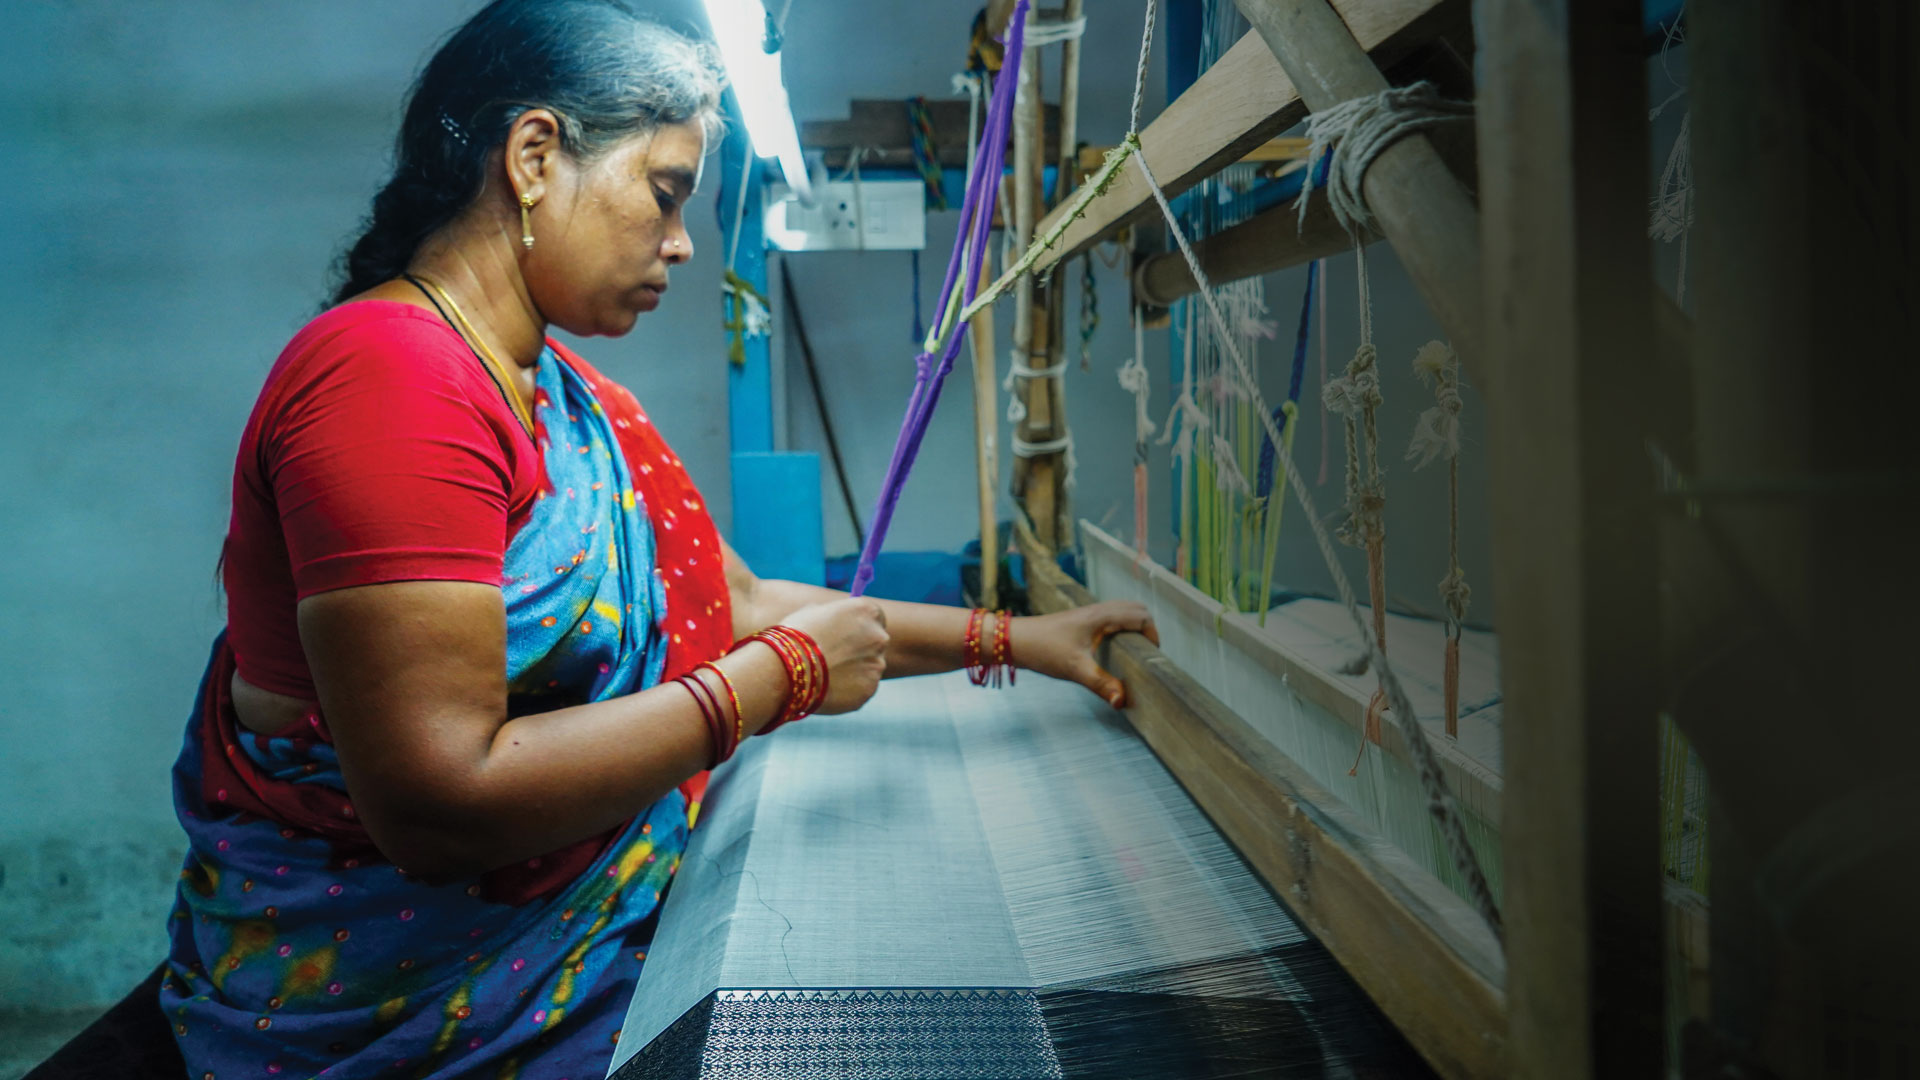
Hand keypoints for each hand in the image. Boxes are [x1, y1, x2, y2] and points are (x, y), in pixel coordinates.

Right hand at [777, 597, 889, 714]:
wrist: (785, 670)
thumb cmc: (794, 636)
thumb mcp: (811, 612)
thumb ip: (831, 613)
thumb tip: (831, 617)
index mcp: (867, 611)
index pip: (875, 616)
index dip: (859, 626)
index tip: (846, 635)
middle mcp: (879, 637)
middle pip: (875, 643)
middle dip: (859, 649)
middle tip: (834, 657)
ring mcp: (877, 665)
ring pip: (869, 668)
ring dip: (854, 670)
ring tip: (826, 675)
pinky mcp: (869, 690)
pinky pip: (862, 688)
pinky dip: (849, 689)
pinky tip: (828, 688)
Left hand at [1010, 602, 1157, 708]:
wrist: (1016, 640)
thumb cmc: (1044, 649)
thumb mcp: (1076, 669)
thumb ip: (1102, 685)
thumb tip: (1123, 701)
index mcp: (1102, 617)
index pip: (1142, 616)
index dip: (1153, 635)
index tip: (1151, 657)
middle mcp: (1098, 610)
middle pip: (1136, 609)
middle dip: (1147, 629)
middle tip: (1146, 654)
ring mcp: (1090, 614)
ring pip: (1123, 611)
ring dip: (1134, 627)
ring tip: (1133, 653)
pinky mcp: (1082, 621)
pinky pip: (1111, 617)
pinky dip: (1120, 628)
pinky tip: (1112, 650)